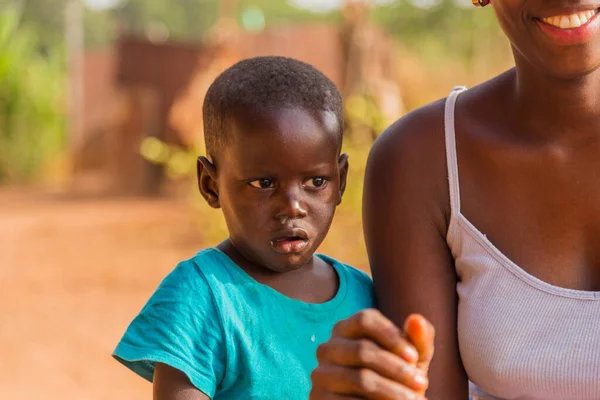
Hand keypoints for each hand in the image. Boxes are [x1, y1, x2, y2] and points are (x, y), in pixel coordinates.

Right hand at [310, 309, 433, 399]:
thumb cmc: (396, 378)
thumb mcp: (411, 361)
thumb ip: (418, 340)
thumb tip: (416, 319)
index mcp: (346, 328)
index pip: (364, 320)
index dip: (391, 336)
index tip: (414, 358)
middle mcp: (328, 348)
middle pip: (362, 349)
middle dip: (397, 369)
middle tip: (422, 384)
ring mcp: (321, 373)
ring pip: (360, 378)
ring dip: (393, 391)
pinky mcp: (318, 398)